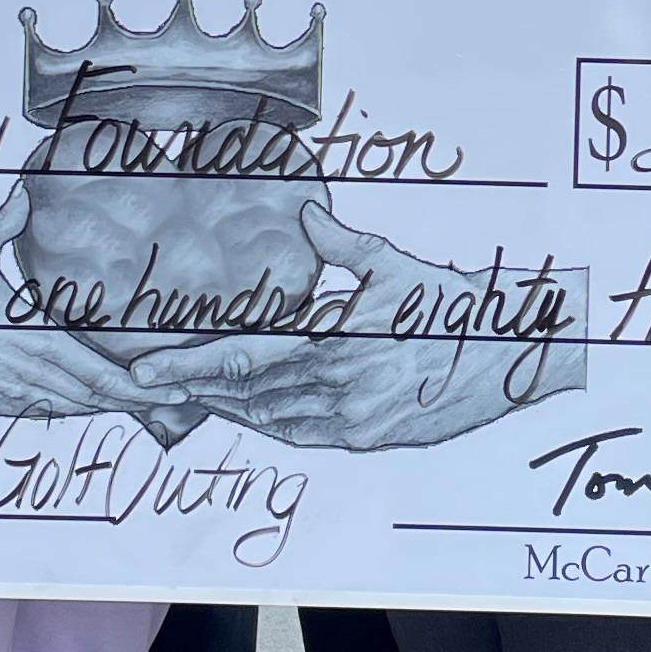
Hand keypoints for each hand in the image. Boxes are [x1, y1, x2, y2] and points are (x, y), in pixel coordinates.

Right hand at [0, 189, 161, 419]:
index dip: (138, 383)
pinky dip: (75, 408)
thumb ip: (4, 224)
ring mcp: (7, 392)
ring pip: (72, 407)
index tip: (172, 386)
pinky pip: (44, 410)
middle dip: (140, 400)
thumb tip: (28, 189)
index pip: (95, 371)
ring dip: (111, 407)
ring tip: (152, 406)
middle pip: (94, 396)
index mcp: (27, 338)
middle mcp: (23, 372)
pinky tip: (93, 405)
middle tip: (183, 402)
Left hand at [130, 203, 588, 449]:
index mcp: (332, 341)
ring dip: (228, 407)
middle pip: (245, 393)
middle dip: (196, 386)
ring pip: (268, 419)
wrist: (504, 355)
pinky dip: (270, 423)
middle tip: (150, 381)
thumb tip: (306, 212)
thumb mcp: (392, 267)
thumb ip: (340, 244)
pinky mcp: (367, 439)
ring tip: (191, 392)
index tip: (146, 368)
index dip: (190, 364)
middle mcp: (336, 388)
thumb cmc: (445, 303)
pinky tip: (248, 411)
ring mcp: (351, 420)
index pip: (243, 356)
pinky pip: (301, 435)